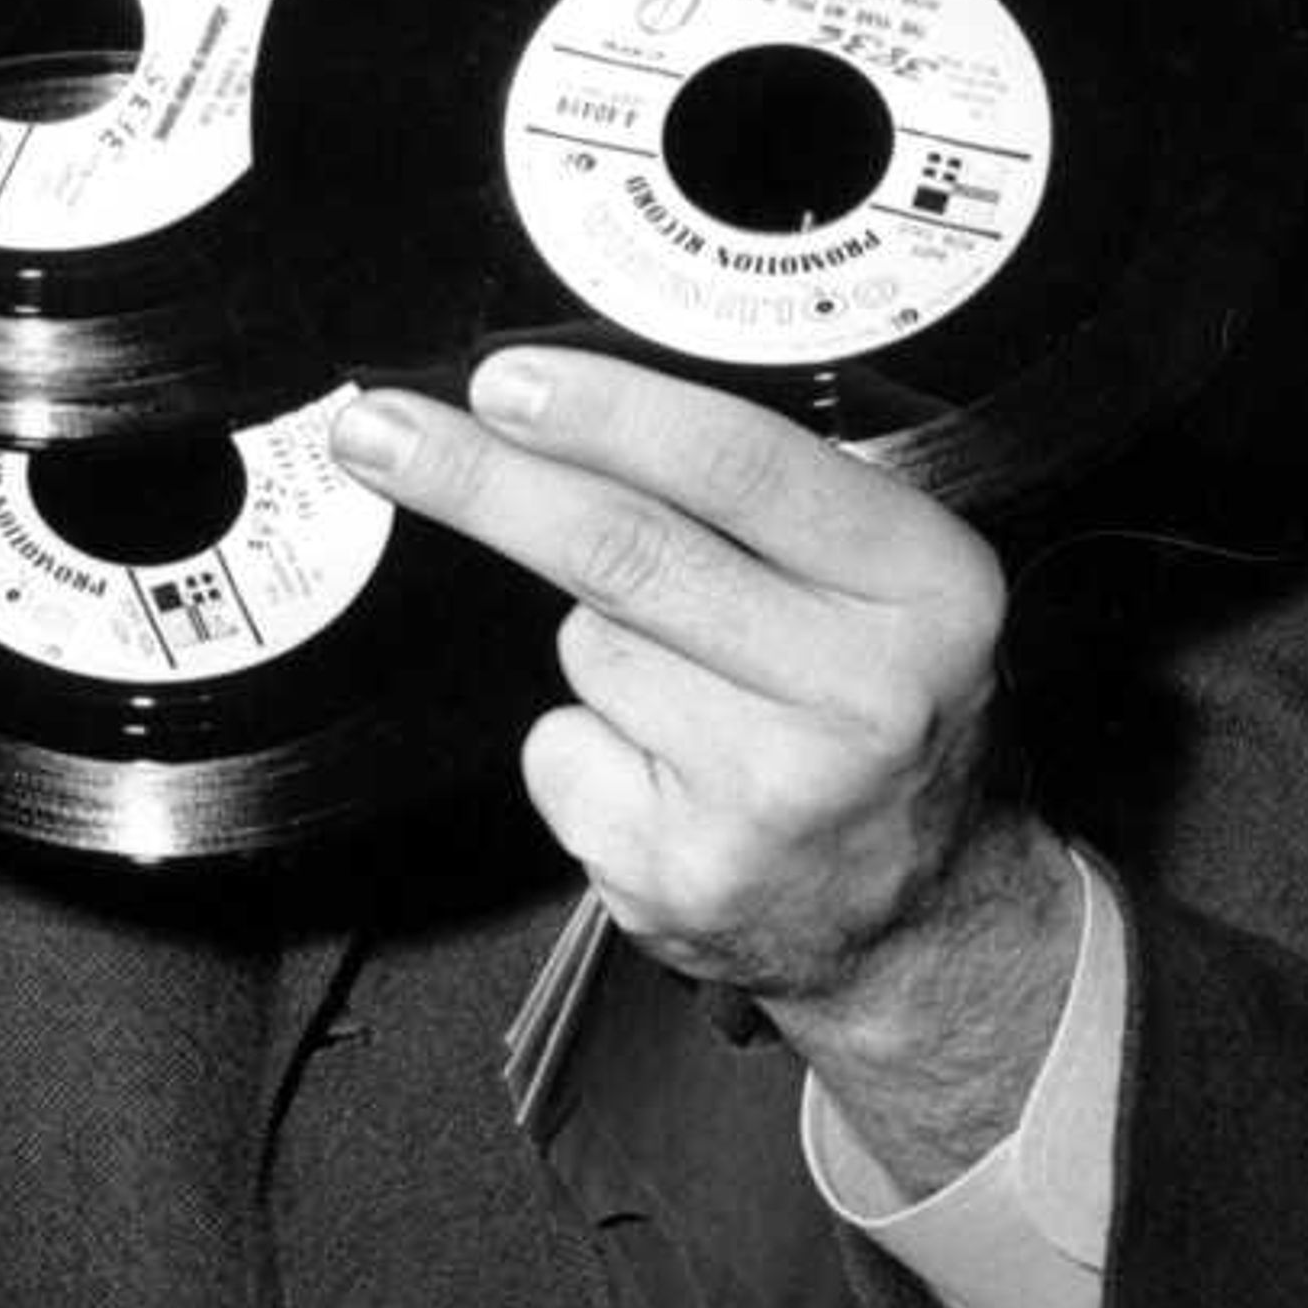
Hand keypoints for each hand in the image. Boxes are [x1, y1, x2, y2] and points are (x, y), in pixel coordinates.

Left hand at [331, 346, 1076, 1184]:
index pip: (744, 468)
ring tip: (702, 697)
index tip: (502, 379)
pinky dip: (584, 744)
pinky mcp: (683, 873)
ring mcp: (771, 796)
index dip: (608, 414)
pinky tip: (667, 774)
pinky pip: (559, 747)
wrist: (928, 927)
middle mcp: (865, 692)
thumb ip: (774, 497)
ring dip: (603, 645)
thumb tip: (563, 402)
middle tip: (378, 430)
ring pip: (587, 646)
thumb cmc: (881, 713)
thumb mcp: (892, 586)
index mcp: (929, 586)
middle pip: (626, 552)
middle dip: (482, 481)